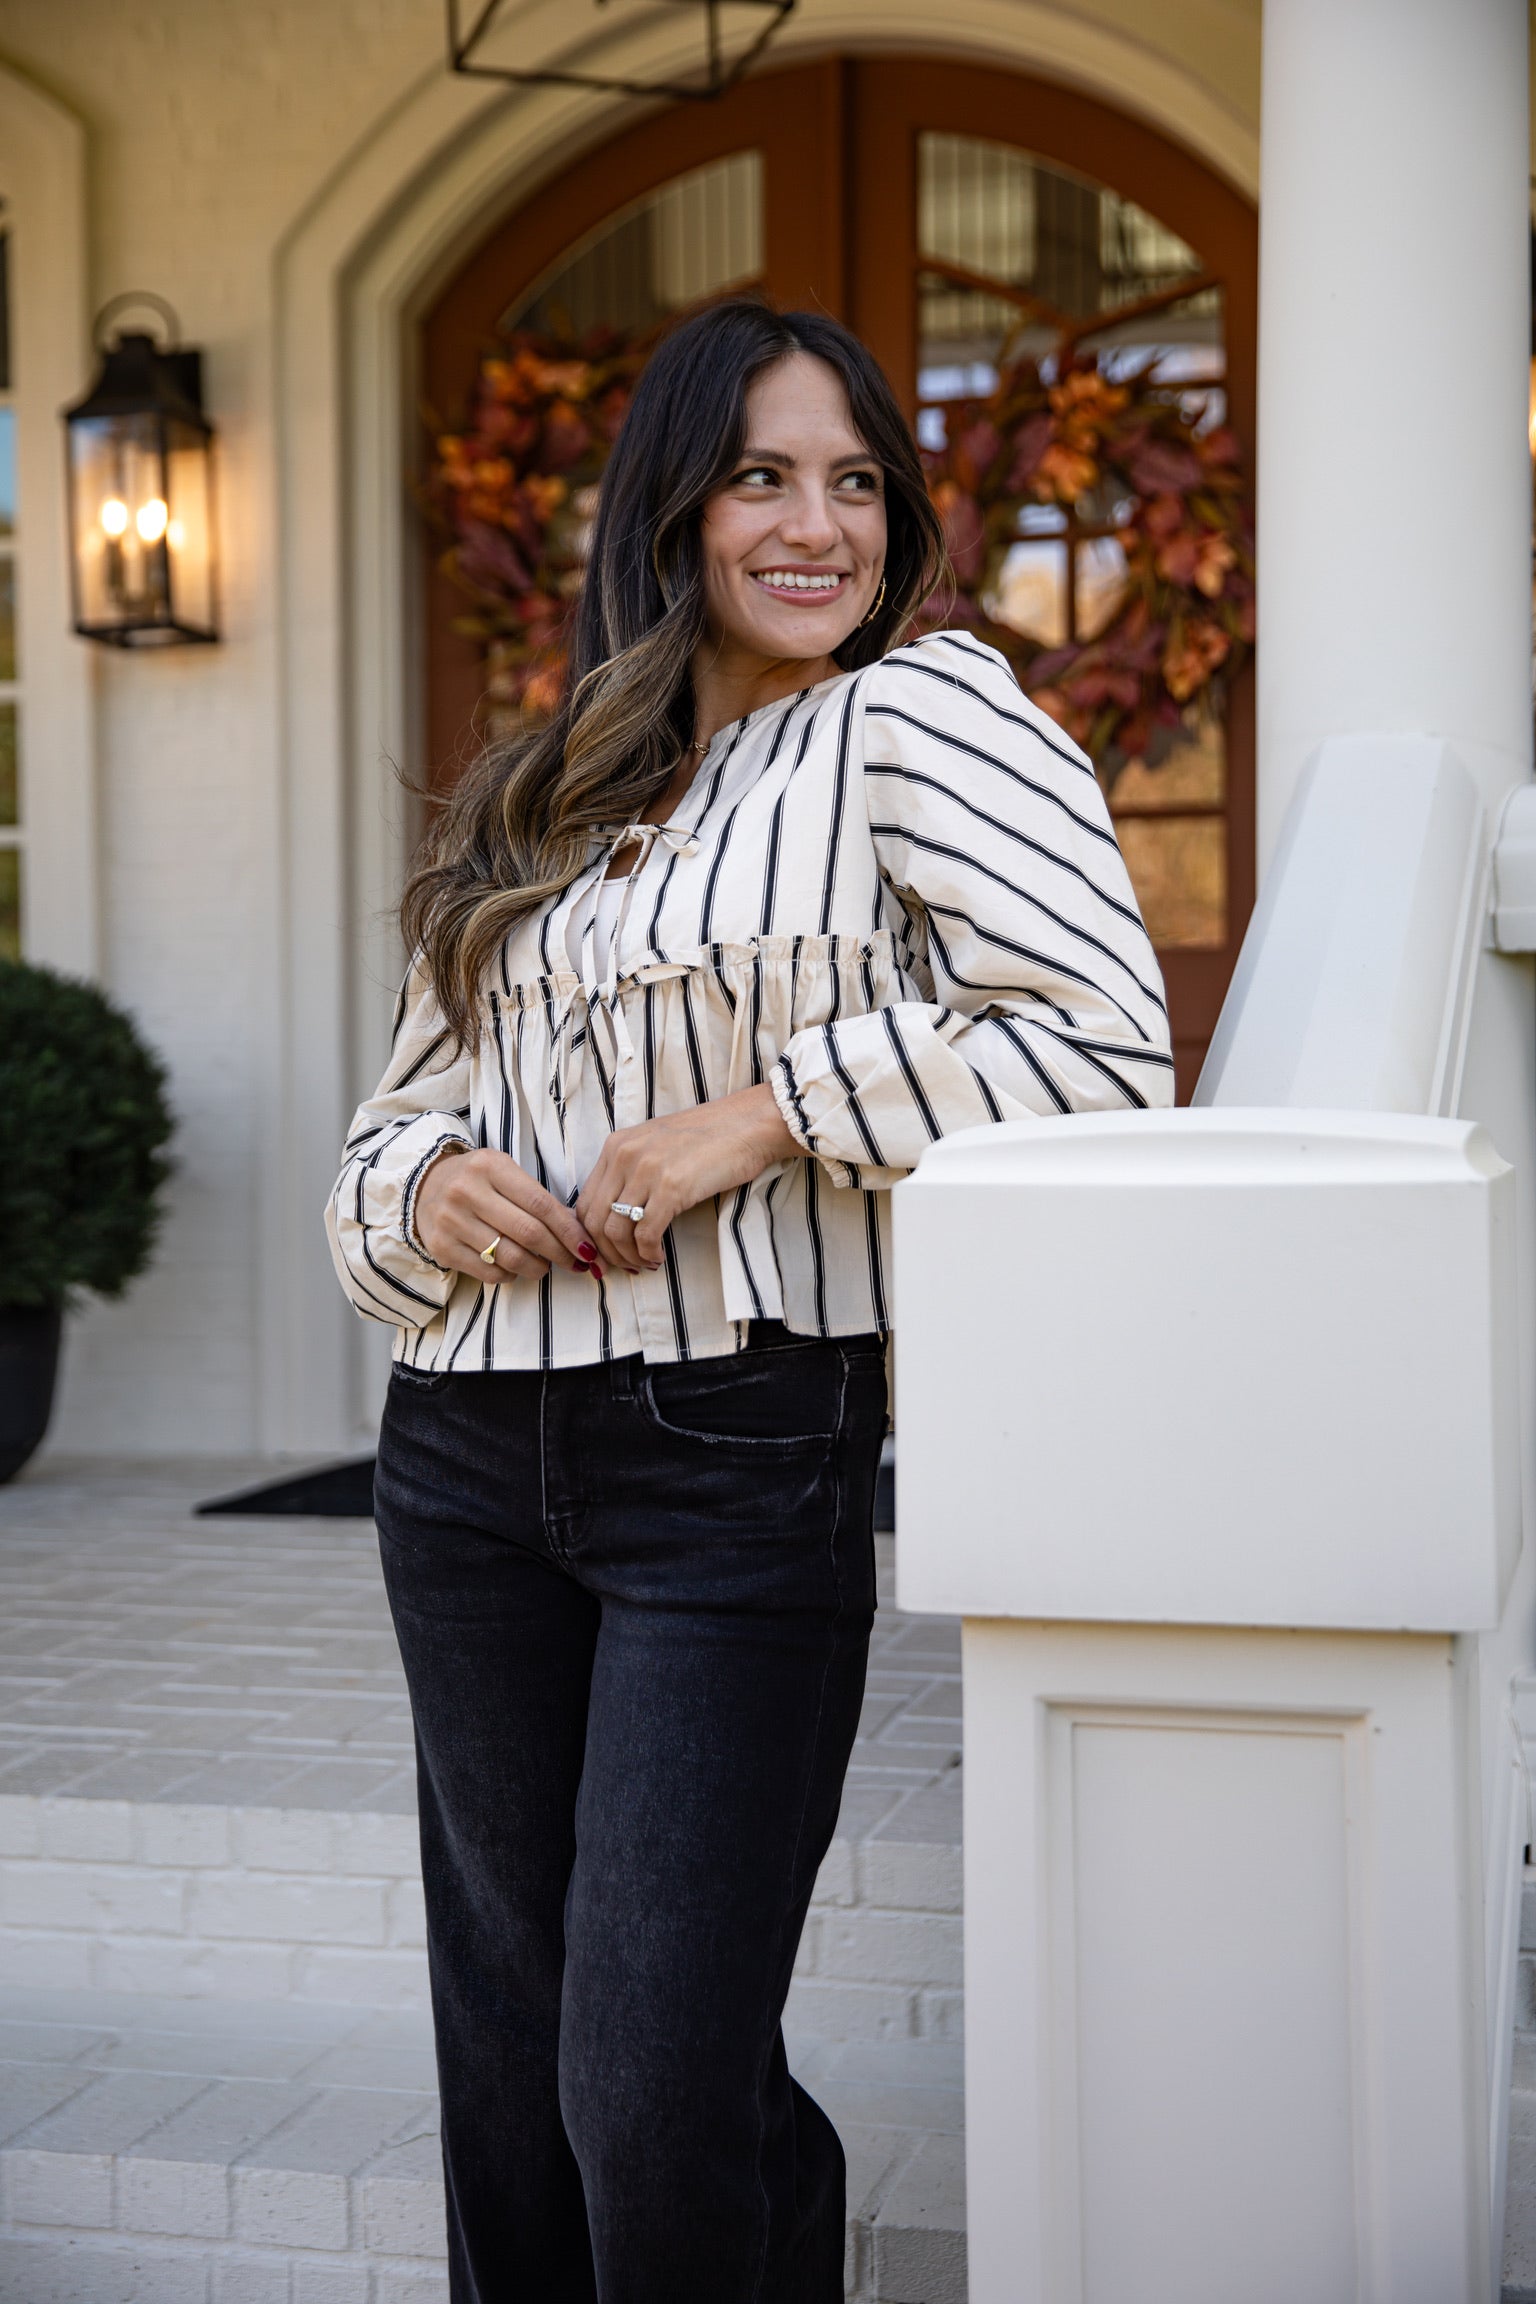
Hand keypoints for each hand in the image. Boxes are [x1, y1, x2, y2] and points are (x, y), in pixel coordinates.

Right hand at [414, 1146, 601, 1283]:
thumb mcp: (505, 1173)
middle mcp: (467, 1192)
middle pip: (529, 1233)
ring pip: (511, 1257)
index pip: (541, 1204)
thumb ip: (537, 1198)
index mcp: (490, 1166)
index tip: (587, 1248)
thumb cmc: (478, 1181)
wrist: (425, 1186)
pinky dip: (511, 1275)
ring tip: (544, 1266)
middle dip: (560, 1253)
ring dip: (538, 1268)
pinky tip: (515, 1267)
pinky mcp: (442, 1248)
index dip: (569, 1231)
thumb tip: (578, 1233)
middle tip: (576, 1263)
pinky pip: (490, 1272)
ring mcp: (452, 1221)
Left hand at [577, 1085, 801, 1273]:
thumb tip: (617, 1215)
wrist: (748, 1125)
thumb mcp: (656, 1146)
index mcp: (616, 1145)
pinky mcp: (672, 1187)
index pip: (584, 1202)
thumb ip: (631, 1172)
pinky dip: (648, 1253)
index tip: (607, 1253)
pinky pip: (645, 1234)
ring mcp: (647, 1170)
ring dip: (628, 1257)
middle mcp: (624, 1155)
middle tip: (626, 1266)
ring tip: (645, 1262)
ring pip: (616, 1232)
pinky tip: (659, 1256)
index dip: (589, 1236)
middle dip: (607, 1253)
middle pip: (595, 1221)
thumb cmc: (708, 1139)